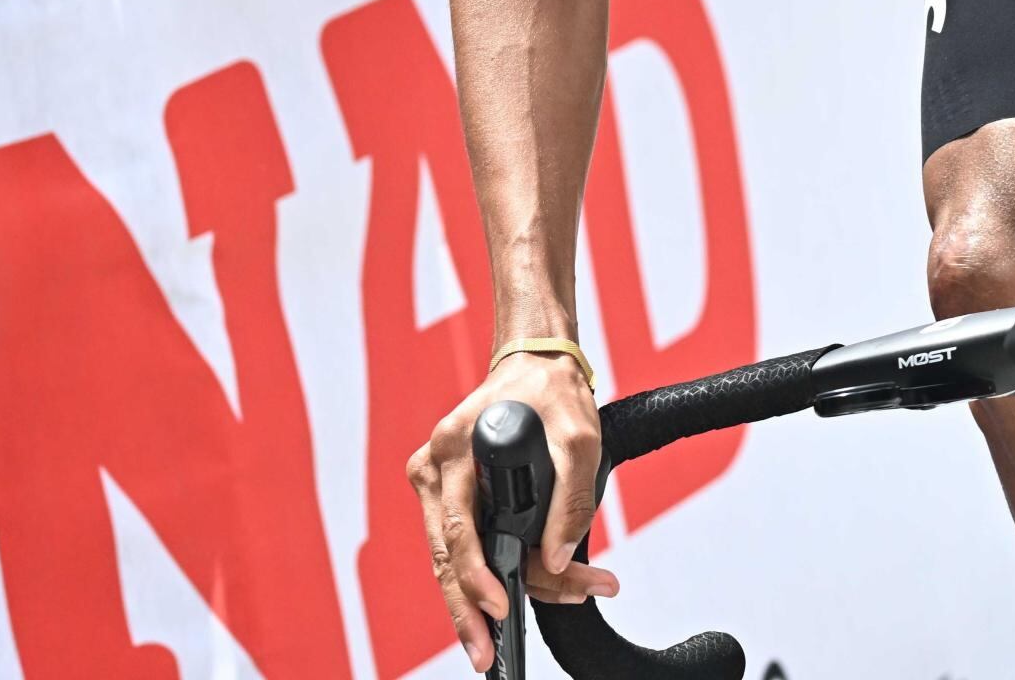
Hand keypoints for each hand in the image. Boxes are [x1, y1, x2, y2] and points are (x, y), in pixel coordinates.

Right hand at [409, 352, 619, 670]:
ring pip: (452, 558)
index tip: (501, 606)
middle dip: (469, 611)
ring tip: (507, 636)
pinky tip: (511, 598)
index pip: (458, 529)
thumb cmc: (551, 393)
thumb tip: (556, 558)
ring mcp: (437, 482)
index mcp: (454, 448)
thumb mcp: (580, 437)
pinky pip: (460, 545)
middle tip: (486, 656)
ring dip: (484, 598)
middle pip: (447, 556)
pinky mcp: (448, 493)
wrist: (535, 364)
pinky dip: (486, 573)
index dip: (476, 576)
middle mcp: (435, 467)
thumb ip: (570, 498)